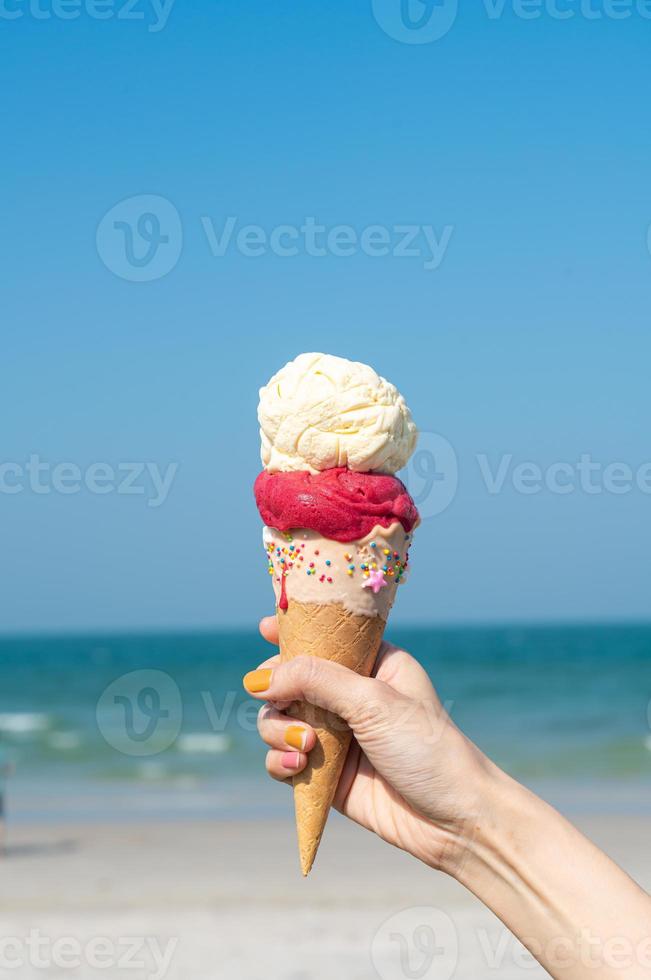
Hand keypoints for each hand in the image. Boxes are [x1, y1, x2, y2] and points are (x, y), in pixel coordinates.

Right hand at [245, 615, 493, 872]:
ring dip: (278, 731)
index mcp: (373, 664)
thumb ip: (316, 681)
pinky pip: (283, 761)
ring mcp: (337, 735)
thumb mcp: (373, 702)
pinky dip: (280, 763)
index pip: (327, 637)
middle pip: (290, 680)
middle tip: (278, 700)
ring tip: (304, 747)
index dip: (295, 630)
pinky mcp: (326, 775)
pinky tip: (297, 769)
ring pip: (279, 721)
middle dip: (278, 691)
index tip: (264, 627)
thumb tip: (258, 678)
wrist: (454, 820)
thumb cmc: (427, 748)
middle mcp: (351, 696)